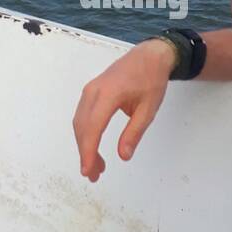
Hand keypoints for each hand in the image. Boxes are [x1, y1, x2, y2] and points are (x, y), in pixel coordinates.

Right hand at [73, 39, 175, 182]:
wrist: (148, 56)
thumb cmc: (151, 80)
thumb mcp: (149, 109)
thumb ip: (134, 132)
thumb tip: (123, 155)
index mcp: (109, 93)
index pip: (94, 126)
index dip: (88, 150)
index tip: (88, 169)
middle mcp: (94, 91)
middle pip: (83, 127)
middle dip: (85, 153)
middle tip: (94, 175)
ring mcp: (90, 90)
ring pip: (80, 123)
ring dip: (85, 145)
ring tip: (96, 166)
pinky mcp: (91, 92)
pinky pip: (83, 116)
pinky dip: (86, 134)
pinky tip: (94, 147)